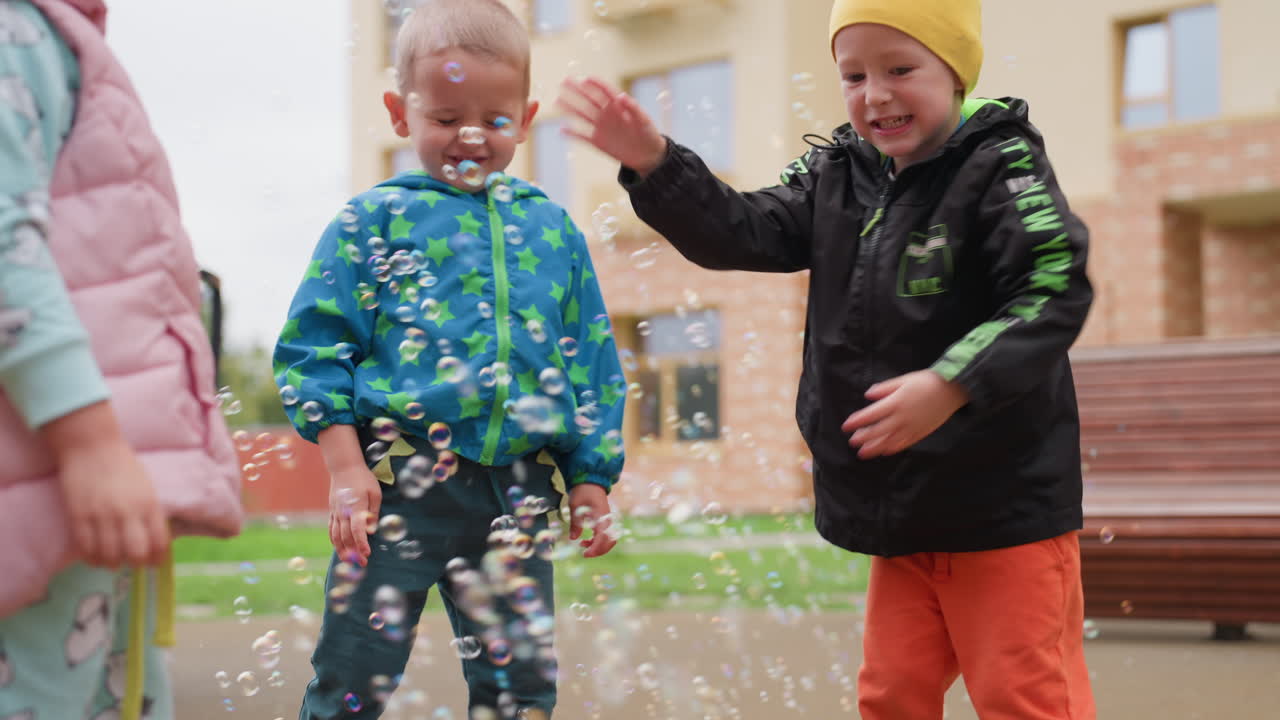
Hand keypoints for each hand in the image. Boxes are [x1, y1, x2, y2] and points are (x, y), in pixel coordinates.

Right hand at [44, 402, 169, 567]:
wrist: (92, 446)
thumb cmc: (123, 465)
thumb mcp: (146, 487)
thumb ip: (149, 511)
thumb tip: (154, 539)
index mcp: (149, 503)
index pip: (159, 540)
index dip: (158, 557)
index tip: (155, 563)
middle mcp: (127, 511)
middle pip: (136, 552)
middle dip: (136, 563)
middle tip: (132, 563)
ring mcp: (102, 514)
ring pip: (109, 554)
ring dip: (112, 563)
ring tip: (112, 562)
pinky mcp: (79, 515)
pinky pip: (85, 547)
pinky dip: (91, 558)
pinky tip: (95, 558)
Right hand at [328, 466, 380, 565]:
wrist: (344, 468)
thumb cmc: (363, 479)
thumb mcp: (375, 493)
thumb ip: (373, 512)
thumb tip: (372, 531)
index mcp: (355, 507)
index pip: (357, 529)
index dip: (361, 543)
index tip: (367, 554)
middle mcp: (342, 512)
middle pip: (346, 537)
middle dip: (354, 552)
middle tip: (363, 564)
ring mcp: (335, 513)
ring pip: (336, 536)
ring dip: (342, 551)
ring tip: (349, 562)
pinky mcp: (332, 512)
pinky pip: (331, 530)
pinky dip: (334, 542)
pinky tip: (339, 549)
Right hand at [557, 76, 666, 176]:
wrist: (647, 155)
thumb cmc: (648, 134)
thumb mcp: (643, 120)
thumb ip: (633, 108)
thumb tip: (621, 96)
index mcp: (618, 105)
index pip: (605, 91)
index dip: (596, 84)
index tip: (586, 78)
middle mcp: (607, 114)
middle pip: (589, 99)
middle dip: (576, 90)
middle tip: (564, 81)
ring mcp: (601, 127)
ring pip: (582, 115)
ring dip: (570, 108)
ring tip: (557, 100)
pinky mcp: (598, 142)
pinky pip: (582, 136)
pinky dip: (573, 133)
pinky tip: (561, 129)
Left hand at [568, 483, 616, 557]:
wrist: (591, 480)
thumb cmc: (582, 491)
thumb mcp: (575, 506)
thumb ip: (575, 523)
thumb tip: (573, 538)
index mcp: (602, 516)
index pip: (603, 538)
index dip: (595, 549)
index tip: (585, 554)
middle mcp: (608, 520)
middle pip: (610, 541)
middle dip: (599, 551)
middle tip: (585, 554)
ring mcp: (608, 520)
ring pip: (609, 539)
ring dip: (598, 546)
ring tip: (583, 546)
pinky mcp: (605, 520)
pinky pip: (606, 534)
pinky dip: (598, 541)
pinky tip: (585, 540)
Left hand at [840, 370, 969, 458]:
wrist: (952, 390)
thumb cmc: (927, 381)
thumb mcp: (903, 380)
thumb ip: (885, 388)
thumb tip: (868, 395)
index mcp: (895, 403)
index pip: (871, 415)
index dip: (857, 421)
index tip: (846, 426)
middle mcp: (902, 418)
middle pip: (877, 431)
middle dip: (863, 438)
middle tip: (852, 442)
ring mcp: (912, 427)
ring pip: (889, 441)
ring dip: (874, 448)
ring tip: (862, 453)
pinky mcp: (921, 433)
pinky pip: (904, 443)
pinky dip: (893, 448)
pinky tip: (884, 452)